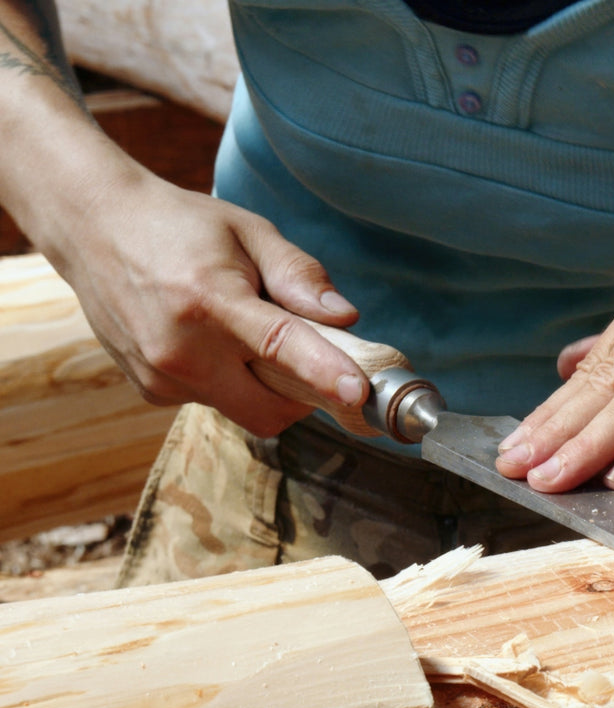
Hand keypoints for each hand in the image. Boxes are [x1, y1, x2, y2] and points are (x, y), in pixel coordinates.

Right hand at [47, 165, 365, 437]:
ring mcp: (162, 376)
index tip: (358, 393)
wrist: (91, 226)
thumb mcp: (248, 231)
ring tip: (241, 334)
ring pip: (245, 410)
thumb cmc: (180, 226)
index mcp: (211, 300)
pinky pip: (214, 402)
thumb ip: (299, 275)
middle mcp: (182, 349)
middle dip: (301, 396)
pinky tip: (208, 342)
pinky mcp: (151, 390)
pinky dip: (228, 383)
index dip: (323, 373)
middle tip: (308, 359)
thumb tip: (345, 317)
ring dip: (262, 386)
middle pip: (271, 410)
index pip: (279, 347)